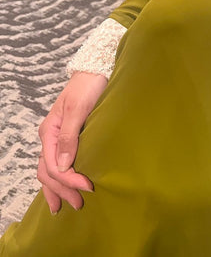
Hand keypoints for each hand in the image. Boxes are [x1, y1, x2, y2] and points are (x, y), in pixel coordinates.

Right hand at [37, 71, 106, 212]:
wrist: (95, 70)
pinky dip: (60, 179)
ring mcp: (58, 138)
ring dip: (59, 189)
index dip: (68, 180)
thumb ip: (70, 136)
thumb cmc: (88, 86)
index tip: (88, 187)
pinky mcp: (69, 137)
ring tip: (67, 206)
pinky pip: (59, 162)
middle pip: (49, 172)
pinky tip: (65, 189)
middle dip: (62, 190)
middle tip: (79, 205)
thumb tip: (64, 166)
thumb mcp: (79, 109)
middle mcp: (50, 137)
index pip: (54, 165)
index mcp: (49, 132)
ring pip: (51, 170)